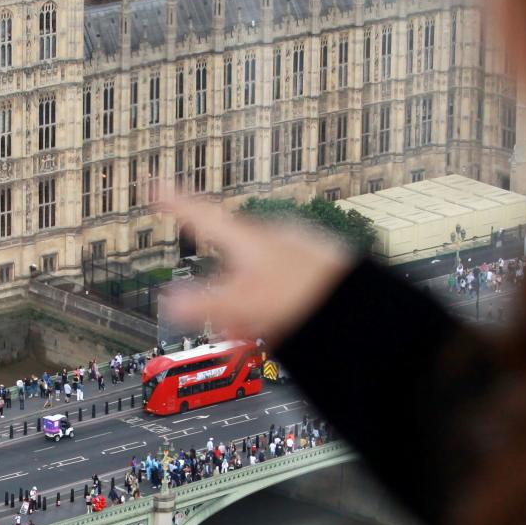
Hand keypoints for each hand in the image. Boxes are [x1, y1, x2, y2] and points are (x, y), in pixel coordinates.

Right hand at [159, 193, 354, 344]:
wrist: (366, 304)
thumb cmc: (311, 296)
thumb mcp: (247, 306)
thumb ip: (206, 303)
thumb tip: (170, 302)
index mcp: (251, 239)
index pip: (203, 216)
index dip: (177, 204)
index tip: (158, 188)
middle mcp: (274, 237)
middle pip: (231, 262)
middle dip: (224, 298)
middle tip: (231, 328)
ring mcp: (296, 249)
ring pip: (257, 278)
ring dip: (250, 309)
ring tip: (259, 336)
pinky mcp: (317, 267)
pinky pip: (282, 284)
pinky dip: (274, 306)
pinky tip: (282, 327)